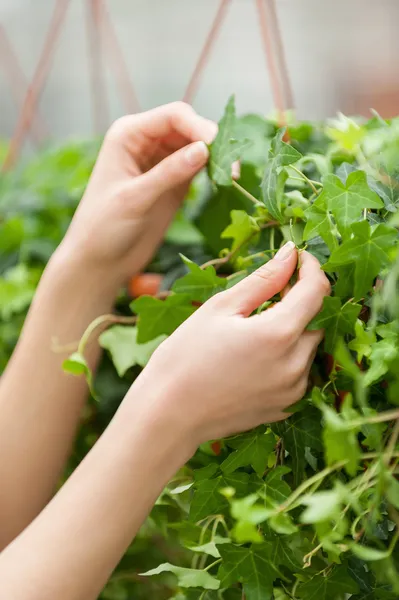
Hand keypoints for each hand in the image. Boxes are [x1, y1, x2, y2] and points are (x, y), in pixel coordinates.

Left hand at [60, 102, 216, 290]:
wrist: (100, 260)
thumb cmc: (103, 227)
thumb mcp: (135, 198)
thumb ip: (168, 173)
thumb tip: (205, 150)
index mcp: (129, 135)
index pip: (172, 116)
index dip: (199, 127)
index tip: (218, 148)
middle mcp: (145, 142)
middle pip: (189, 127)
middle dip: (212, 141)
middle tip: (232, 166)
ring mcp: (160, 162)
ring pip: (197, 146)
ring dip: (216, 156)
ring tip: (232, 175)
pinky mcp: (173, 182)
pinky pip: (198, 166)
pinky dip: (213, 171)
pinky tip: (225, 181)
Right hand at [136, 243, 330, 446]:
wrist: (168, 414)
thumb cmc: (186, 356)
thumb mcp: (221, 308)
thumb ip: (263, 279)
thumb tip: (290, 254)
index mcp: (279, 335)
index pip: (317, 290)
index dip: (311, 267)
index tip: (296, 257)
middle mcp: (295, 365)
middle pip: (317, 319)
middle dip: (302, 298)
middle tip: (271, 290)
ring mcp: (292, 390)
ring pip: (309, 346)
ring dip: (295, 328)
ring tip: (258, 324)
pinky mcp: (285, 406)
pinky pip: (299, 371)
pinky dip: (288, 355)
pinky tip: (257, 353)